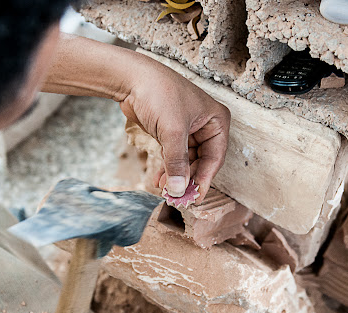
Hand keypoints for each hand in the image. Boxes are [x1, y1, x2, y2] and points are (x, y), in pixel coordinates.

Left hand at [119, 61, 229, 202]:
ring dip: (176, 176)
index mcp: (216, 120)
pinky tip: (159, 180)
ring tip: (166, 191)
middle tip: (178, 197)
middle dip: (188, 179)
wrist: (131, 78)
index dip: (205, 179)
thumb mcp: (172, 130)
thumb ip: (177, 162)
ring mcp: (188, 129)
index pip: (215, 157)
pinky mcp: (171, 132)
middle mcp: (206, 125)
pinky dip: (167, 168)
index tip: (195, 198)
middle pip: (202, 162)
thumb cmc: (158, 93)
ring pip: (186, 161)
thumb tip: (180, 189)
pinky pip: (173, 156)